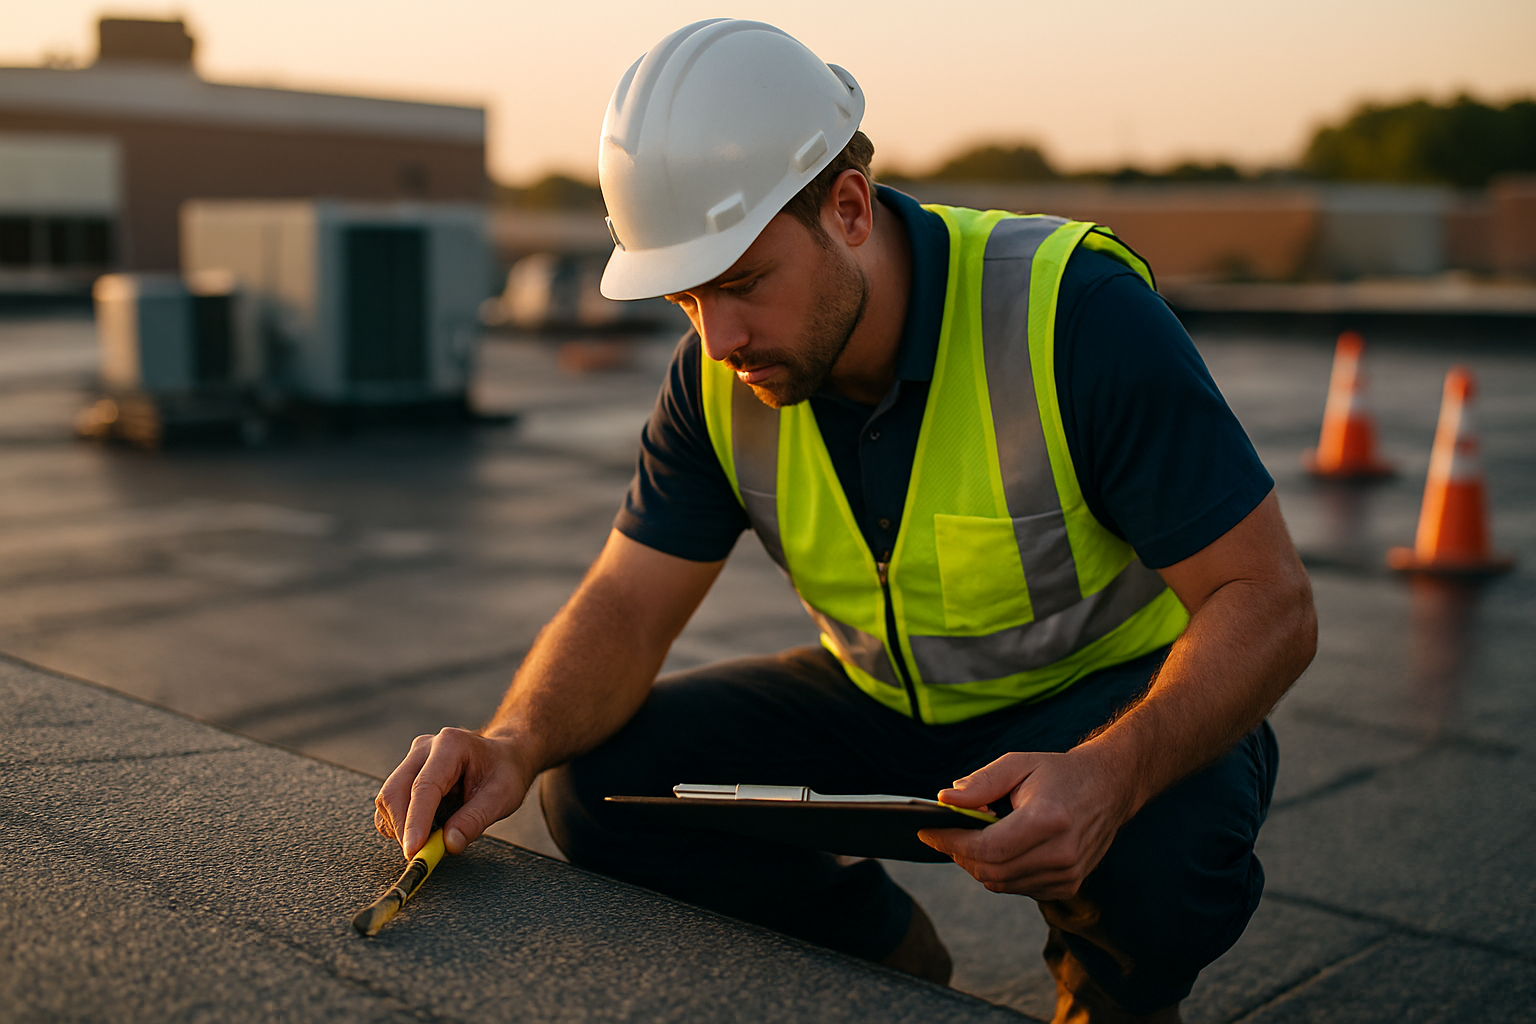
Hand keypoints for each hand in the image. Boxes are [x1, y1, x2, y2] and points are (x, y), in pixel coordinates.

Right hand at [374, 728, 529, 859]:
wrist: (504, 757)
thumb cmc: (505, 772)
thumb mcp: (502, 797)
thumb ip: (475, 820)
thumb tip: (448, 844)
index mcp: (451, 745)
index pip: (424, 787)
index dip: (415, 821)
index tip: (413, 851)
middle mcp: (425, 748)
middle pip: (395, 791)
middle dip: (404, 829)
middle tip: (422, 856)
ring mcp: (413, 759)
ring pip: (389, 799)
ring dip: (403, 827)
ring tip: (436, 835)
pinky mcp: (406, 774)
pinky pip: (391, 804)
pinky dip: (402, 824)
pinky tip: (428, 827)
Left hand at [917, 749, 1136, 899]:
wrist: (1109, 788)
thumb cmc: (1059, 773)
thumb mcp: (1019, 764)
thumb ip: (981, 783)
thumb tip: (944, 800)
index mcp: (1048, 820)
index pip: (987, 847)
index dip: (951, 842)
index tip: (927, 831)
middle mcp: (1062, 853)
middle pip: (991, 870)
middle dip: (959, 854)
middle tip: (942, 836)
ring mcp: (1068, 874)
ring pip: (1002, 883)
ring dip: (977, 864)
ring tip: (968, 839)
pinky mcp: (1069, 885)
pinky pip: (1019, 887)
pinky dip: (1000, 872)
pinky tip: (998, 850)